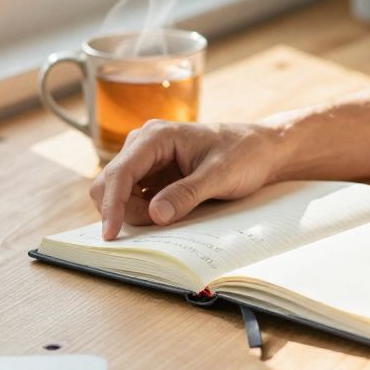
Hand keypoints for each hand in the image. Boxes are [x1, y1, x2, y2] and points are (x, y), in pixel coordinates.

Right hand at [90, 120, 286, 238]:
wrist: (260, 150)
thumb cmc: (243, 154)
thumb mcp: (220, 176)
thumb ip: (187, 194)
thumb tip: (155, 215)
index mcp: (156, 136)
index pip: (120, 172)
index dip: (112, 204)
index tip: (111, 233)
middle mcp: (144, 145)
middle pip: (110, 184)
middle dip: (124, 210)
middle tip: (160, 224)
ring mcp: (146, 161)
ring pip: (118, 194)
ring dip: (134, 213)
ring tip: (173, 214)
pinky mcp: (153, 176)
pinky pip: (134, 198)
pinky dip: (142, 212)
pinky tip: (167, 215)